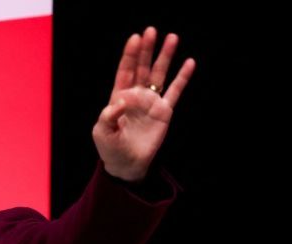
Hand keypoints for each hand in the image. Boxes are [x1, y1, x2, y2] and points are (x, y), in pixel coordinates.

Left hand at [93, 27, 195, 181]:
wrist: (126, 164)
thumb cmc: (110, 147)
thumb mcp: (101, 132)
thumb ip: (108, 116)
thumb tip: (120, 102)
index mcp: (118, 97)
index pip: (125, 71)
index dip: (130, 55)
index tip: (135, 38)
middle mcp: (136, 95)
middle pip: (142, 67)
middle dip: (147, 49)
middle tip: (152, 31)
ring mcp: (151, 102)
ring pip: (159, 74)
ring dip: (165, 57)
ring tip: (172, 37)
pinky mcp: (164, 111)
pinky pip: (175, 91)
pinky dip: (183, 77)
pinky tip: (189, 63)